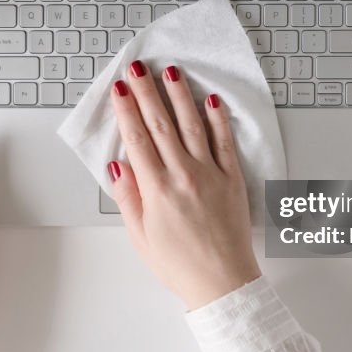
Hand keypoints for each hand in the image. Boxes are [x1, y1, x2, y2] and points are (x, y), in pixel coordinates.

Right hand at [109, 61, 259, 309]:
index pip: (137, 139)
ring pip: (192, 126)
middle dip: (147, 93)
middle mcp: (183, 175)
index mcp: (157, 190)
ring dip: (180, 96)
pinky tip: (211, 100)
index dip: (126, 111)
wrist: (222, 283)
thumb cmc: (179, 265)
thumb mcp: (140, 236)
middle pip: (161, 125)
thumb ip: (129, 197)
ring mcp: (211, 174)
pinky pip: (225, 142)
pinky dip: (218, 119)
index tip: (119, 89)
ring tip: (171, 73)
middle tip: (138, 68)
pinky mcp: (233, 179)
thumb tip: (118, 164)